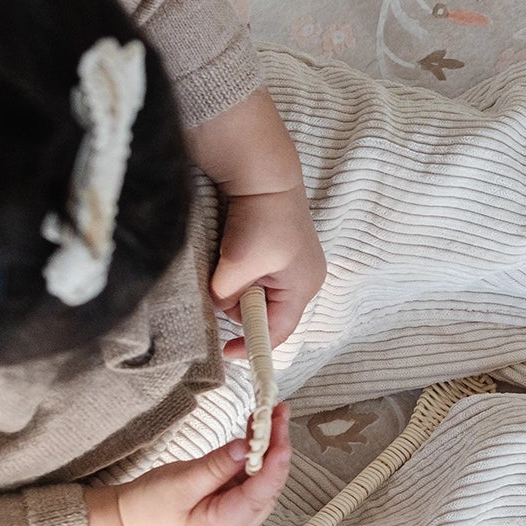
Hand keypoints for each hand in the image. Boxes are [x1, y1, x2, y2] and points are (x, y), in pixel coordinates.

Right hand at [86, 404, 291, 525]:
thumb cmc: (145, 511)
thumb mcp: (180, 482)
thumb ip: (218, 465)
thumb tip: (249, 445)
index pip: (261, 493)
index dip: (275, 460)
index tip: (280, 430)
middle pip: (268, 489)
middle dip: (276, 450)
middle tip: (279, 414)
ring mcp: (234, 525)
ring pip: (261, 485)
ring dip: (266, 452)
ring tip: (271, 418)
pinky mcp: (229, 513)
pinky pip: (247, 485)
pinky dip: (253, 461)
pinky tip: (255, 437)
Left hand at [212, 188, 326, 353]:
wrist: (264, 174)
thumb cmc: (260, 218)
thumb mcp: (237, 264)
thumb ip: (226, 295)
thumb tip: (219, 306)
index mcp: (303, 287)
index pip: (279, 332)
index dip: (252, 346)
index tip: (225, 350)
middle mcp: (306, 279)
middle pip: (270, 314)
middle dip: (243, 308)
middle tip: (223, 289)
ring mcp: (296, 264)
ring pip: (262, 295)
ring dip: (240, 288)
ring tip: (230, 262)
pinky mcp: (283, 251)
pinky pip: (261, 278)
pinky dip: (243, 274)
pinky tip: (236, 254)